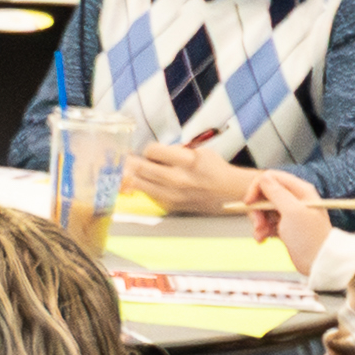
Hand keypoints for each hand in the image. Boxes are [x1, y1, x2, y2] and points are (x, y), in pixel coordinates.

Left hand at [131, 134, 264, 215]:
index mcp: (187, 161)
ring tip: (130, 170)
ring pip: (139, 184)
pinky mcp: (169, 205)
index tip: (149, 150)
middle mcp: (177, 179)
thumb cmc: (213, 168)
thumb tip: (154, 153)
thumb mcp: (198, 151)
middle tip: (128, 158)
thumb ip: (175, 151)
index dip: (148, 149)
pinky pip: (148, 195)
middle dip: (132, 161)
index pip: (152, 151)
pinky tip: (146, 182)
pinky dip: (143, 187)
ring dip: (132, 176)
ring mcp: (172, 194)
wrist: (227, 191)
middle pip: (141, 168)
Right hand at [238, 170, 338, 285]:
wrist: (318, 262)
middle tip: (257, 224)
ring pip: (264, 211)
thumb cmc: (310, 238)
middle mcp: (295, 200)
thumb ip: (277, 193)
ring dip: (258, 223)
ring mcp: (290, 214)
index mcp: (300, 191)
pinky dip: (262, 231)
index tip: (248, 202)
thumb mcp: (292, 212)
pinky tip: (263, 239)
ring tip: (261, 235)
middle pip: (265, 196)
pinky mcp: (285, 227)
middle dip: (257, 210)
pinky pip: (267, 224)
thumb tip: (264, 178)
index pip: (272, 178)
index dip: (257, 188)